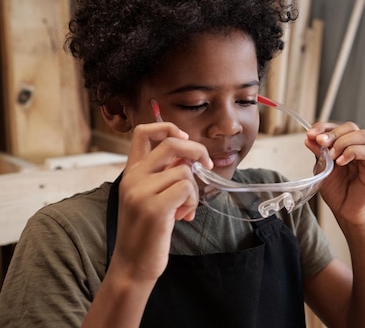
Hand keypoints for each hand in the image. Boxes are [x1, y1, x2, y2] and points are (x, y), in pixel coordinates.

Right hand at [110, 122, 211, 282]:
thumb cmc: (147, 231)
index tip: (184, 138)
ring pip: (185, 172)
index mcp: (131, 172)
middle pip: (171, 144)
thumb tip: (189, 159)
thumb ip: (164, 175)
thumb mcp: (150, 197)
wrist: (132, 264)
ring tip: (184, 209)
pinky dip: (192, 202)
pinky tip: (183, 216)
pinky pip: (187, 189)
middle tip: (206, 165)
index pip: (142, 133)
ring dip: (193, 192)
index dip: (167, 127)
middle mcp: (133, 178)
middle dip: (196, 151)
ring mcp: (141, 192)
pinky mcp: (154, 207)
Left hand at [305, 122, 364, 226]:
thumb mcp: (322, 169)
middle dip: (332, 133)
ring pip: (362, 135)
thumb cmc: (338, 193)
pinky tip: (340, 162)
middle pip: (351, 127)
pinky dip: (351, 152)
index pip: (339, 127)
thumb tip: (309, 137)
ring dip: (342, 142)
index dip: (325, 127)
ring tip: (332, 156)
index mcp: (348, 146)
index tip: (311, 133)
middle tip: (320, 142)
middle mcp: (361, 149)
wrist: (346, 213)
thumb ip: (318, 153)